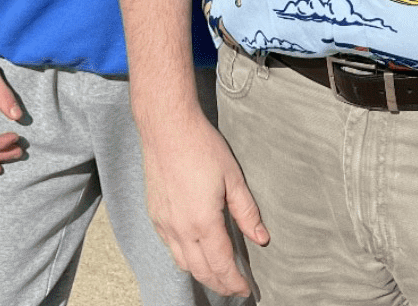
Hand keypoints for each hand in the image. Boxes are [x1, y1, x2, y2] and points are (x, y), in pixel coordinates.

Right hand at [142, 111, 267, 297]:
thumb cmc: (200, 146)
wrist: (166, 128)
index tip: (246, 289)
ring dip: (201, 273)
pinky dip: (185, 258)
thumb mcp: (232, 177)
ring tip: (218, 273)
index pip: (221, 265)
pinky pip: (170, 248)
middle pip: (201, 271)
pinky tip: (195, 250)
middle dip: (220, 283)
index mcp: (203, 222)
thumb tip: (262, 238)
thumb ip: (247, 211)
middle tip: (235, 286)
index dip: (235, 282)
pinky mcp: (155, 215)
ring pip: (183, 263)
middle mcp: (180, 229)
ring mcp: (164, 223)